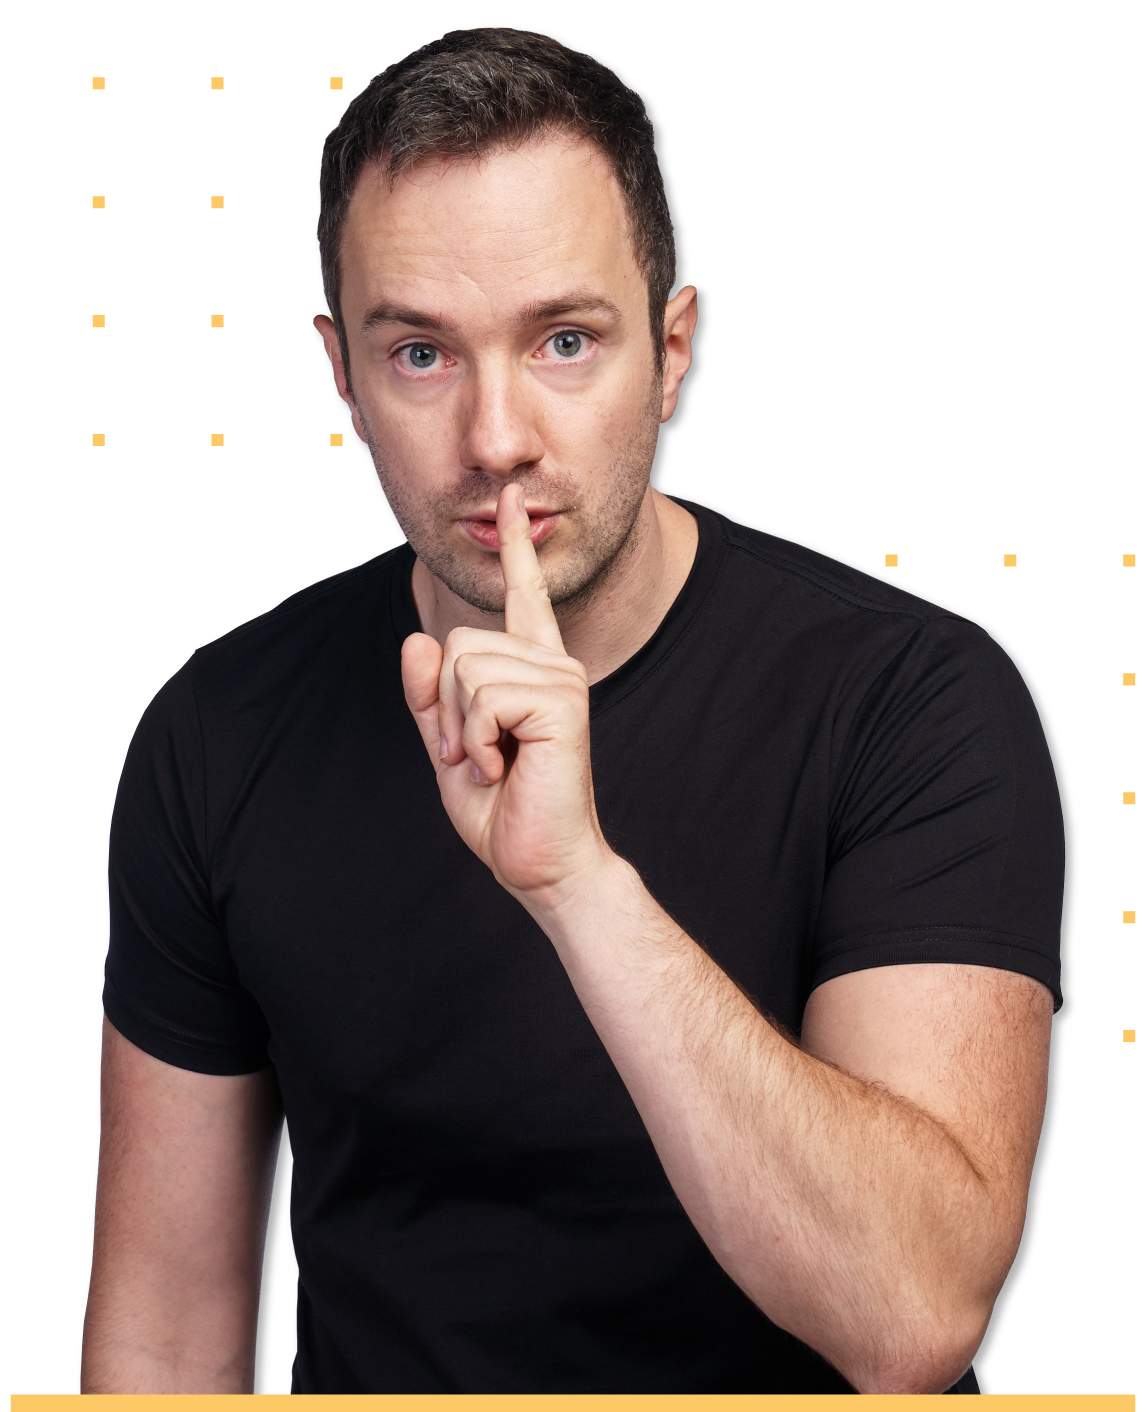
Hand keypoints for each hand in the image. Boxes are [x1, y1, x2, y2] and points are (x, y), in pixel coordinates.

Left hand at [401, 483, 612, 909]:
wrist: (540, 863)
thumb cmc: (502, 810)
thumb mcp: (447, 746)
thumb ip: (428, 696)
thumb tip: (417, 640)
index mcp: (532, 669)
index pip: (522, 595)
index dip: (515, 546)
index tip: (511, 492)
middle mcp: (552, 663)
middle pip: (456, 642)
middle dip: (442, 707)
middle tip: (471, 755)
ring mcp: (561, 678)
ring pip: (463, 666)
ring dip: (457, 728)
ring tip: (490, 763)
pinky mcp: (561, 700)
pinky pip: (481, 695)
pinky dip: (473, 740)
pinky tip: (502, 766)